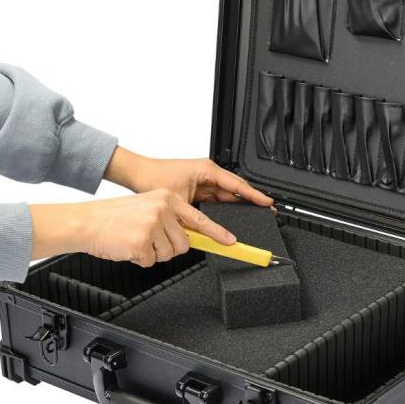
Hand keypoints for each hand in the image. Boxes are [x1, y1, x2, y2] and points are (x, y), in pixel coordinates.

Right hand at [29, 189, 235, 266]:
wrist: (85, 221)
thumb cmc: (113, 217)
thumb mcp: (147, 208)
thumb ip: (170, 218)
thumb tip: (192, 236)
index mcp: (166, 198)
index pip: (199, 219)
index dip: (218, 233)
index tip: (232, 242)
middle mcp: (162, 209)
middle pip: (184, 244)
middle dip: (169, 248)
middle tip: (149, 240)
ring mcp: (152, 226)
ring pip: (169, 254)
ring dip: (153, 253)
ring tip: (136, 240)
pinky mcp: (141, 242)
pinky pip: (151, 261)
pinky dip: (139, 259)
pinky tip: (128, 246)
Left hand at [104, 147, 273, 207]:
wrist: (137, 174)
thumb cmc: (154, 178)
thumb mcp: (179, 201)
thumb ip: (195, 218)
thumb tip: (208, 234)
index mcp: (207, 170)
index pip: (237, 184)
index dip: (254, 195)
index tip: (267, 202)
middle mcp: (208, 173)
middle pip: (235, 190)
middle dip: (250, 201)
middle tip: (265, 211)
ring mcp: (204, 180)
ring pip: (226, 195)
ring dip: (237, 205)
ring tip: (251, 215)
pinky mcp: (199, 187)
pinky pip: (216, 198)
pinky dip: (224, 207)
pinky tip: (230, 217)